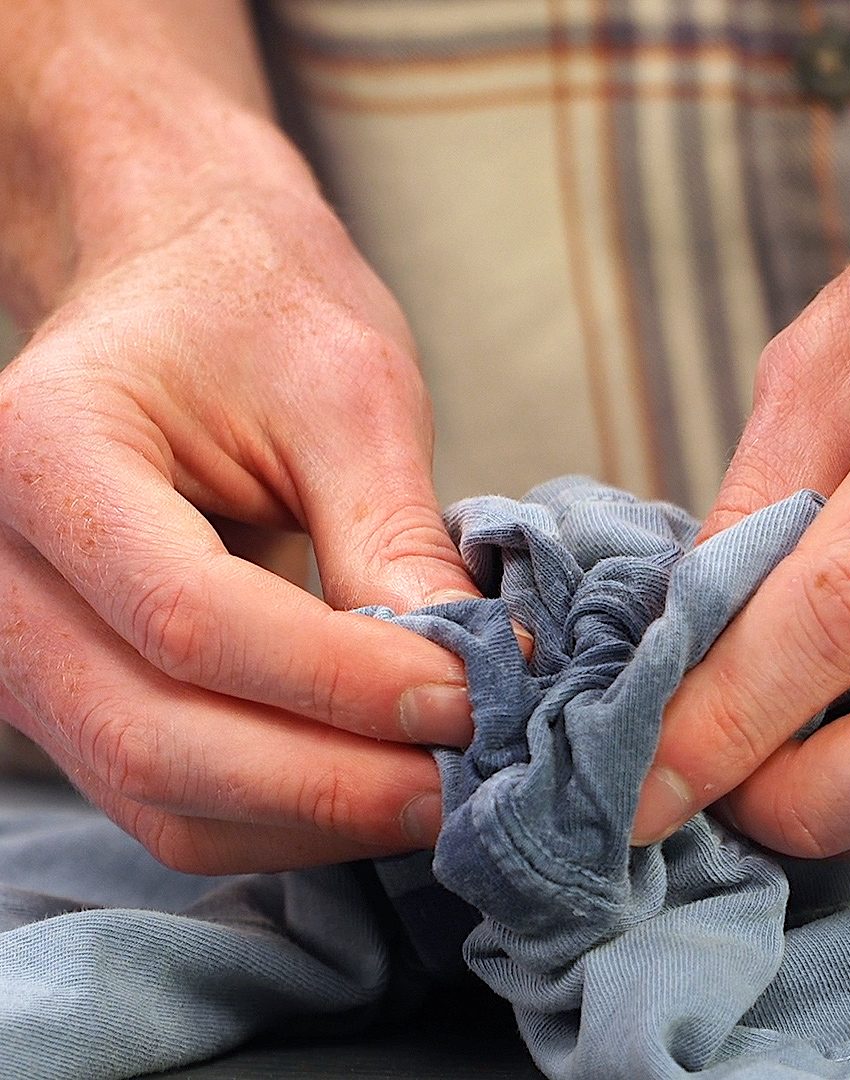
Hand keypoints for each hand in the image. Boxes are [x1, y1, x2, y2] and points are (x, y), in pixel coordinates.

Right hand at [0, 168, 479, 874]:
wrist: (181, 290)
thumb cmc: (257, 311)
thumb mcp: (346, 394)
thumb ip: (390, 540)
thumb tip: (469, 673)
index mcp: (45, 453)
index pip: (192, 616)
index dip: (342, 682)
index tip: (470, 694)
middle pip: (156, 737)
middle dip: (334, 782)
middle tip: (469, 777)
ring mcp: (18, 644)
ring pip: (157, 794)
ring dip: (311, 819)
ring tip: (437, 791)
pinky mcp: (70, 690)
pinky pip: (165, 795)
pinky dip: (277, 815)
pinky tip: (370, 788)